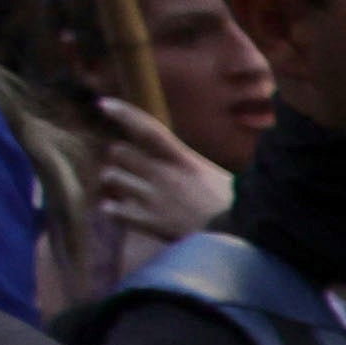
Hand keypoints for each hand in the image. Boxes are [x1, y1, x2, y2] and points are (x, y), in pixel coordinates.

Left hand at [87, 101, 229, 252]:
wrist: (242, 240)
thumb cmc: (238, 208)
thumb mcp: (216, 177)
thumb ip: (190, 166)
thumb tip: (180, 160)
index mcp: (182, 160)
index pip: (147, 129)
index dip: (123, 113)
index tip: (103, 104)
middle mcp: (162, 175)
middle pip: (119, 151)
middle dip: (122, 157)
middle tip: (131, 165)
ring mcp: (153, 199)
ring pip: (111, 176)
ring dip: (115, 180)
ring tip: (124, 187)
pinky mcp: (150, 223)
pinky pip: (114, 210)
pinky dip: (113, 209)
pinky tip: (117, 210)